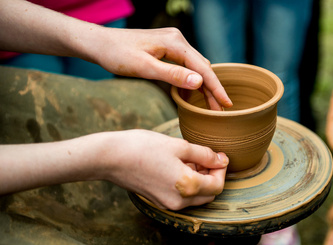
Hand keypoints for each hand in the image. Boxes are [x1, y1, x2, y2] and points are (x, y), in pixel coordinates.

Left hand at [0, 0, 231, 110]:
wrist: (99, 44)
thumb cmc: (117, 55)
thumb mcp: (144, 67)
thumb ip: (172, 75)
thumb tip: (199, 83)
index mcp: (175, 42)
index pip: (203, 67)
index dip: (216, 87)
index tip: (227, 104)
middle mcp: (178, 40)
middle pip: (202, 67)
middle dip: (212, 89)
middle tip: (220, 111)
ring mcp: (172, 44)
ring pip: (195, 68)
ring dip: (202, 87)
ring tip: (210, 107)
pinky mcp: (166, 50)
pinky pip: (184, 67)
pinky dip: (189, 82)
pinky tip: (190, 96)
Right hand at [101, 130, 228, 209]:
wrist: (110, 157)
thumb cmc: (143, 147)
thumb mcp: (179, 146)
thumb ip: (204, 155)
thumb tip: (222, 160)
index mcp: (187, 187)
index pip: (218, 186)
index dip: (221, 170)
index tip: (217, 156)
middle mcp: (179, 201)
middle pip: (209, 194)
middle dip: (212, 177)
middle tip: (205, 157)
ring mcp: (168, 204)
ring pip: (196, 197)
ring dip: (200, 181)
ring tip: (190, 160)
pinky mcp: (158, 202)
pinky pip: (182, 198)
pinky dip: (187, 185)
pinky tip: (178, 167)